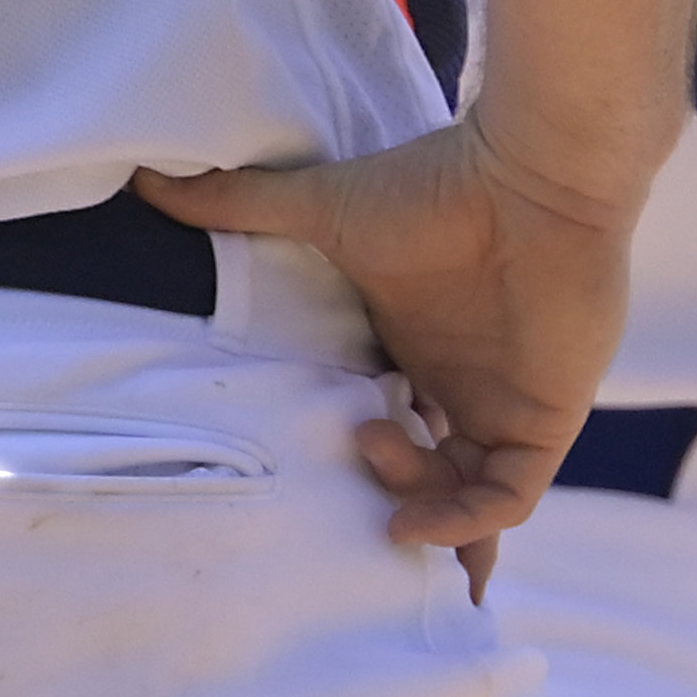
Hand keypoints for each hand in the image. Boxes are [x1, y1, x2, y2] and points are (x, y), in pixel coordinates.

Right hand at [138, 117, 638, 592]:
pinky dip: (467, 522)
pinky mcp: (546, 420)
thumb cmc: (435, 188)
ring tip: (377, 468)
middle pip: (429, 479)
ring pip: (466, 499)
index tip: (304, 485)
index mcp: (415, 351)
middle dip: (388, 501)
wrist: (530, 174)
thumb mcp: (323, 208)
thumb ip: (241, 204)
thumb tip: (149, 180)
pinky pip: (511, 498)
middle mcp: (463, 387)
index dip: (359, 468)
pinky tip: (415, 520)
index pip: (391, 431)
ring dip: (419, 508)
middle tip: (342, 485)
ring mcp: (507, 407)